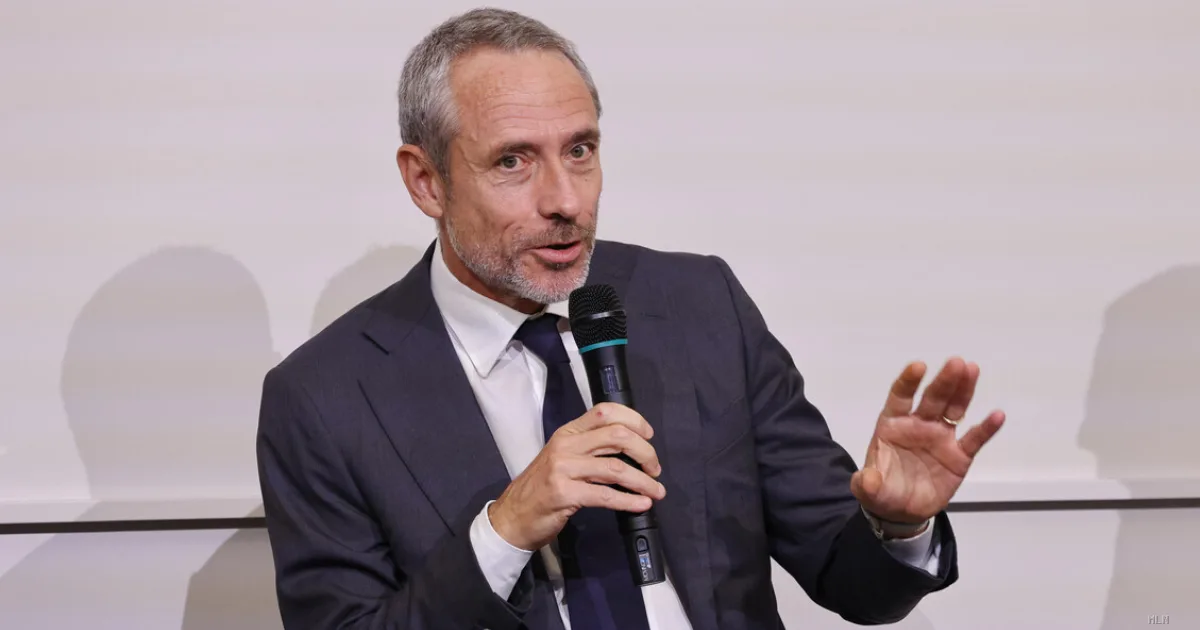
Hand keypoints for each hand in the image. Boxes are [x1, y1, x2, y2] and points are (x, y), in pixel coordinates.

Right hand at [488, 402, 666, 550]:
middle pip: (617, 435)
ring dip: (643, 481)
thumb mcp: (563, 459)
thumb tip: (630, 449)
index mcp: (568, 432)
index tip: (648, 435)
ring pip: (616, 468)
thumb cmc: (542, 488)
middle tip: (655, 468)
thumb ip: (590, 449)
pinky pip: (606, 495)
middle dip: (645, 451)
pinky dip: (629, 500)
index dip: (633, 419)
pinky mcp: (564, 494)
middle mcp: (566, 445)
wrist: (513, 516)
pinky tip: (641, 504)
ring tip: (656, 490)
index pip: (604, 411)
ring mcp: (563, 469)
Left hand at [851, 357, 1005, 523]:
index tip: (918, 366)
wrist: (902, 512)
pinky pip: (974, 439)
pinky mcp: (959, 456)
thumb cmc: (883, 490)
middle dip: (944, 381)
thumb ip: (868, 483)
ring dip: (963, 390)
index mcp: (893, 424)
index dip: (908, 382)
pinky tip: (997, 415)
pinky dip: (986, 428)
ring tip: (973, 370)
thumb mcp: (870, 489)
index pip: (900, 397)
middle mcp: (918, 425)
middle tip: (956, 362)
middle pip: (932, 398)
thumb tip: (867, 480)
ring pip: (954, 409)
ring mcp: (940, 438)